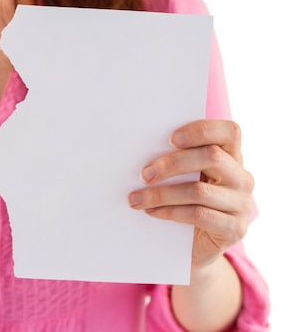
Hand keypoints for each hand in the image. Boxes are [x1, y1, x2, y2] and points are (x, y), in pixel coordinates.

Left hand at [128, 120, 253, 269]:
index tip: (170, 139)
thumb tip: (140, 151)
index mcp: (232, 157)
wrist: (194, 248)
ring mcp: (241, 204)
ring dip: (161, 194)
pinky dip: (170, 212)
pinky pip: (199, 215)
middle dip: (172, 164)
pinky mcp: (234, 229)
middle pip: (211, 157)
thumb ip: (177, 163)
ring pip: (199, 191)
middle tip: (143, 174)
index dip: (202, 131)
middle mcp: (242, 178)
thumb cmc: (184, 204)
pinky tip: (151, 212)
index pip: (229, 132)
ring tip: (136, 199)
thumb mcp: (184, 179)